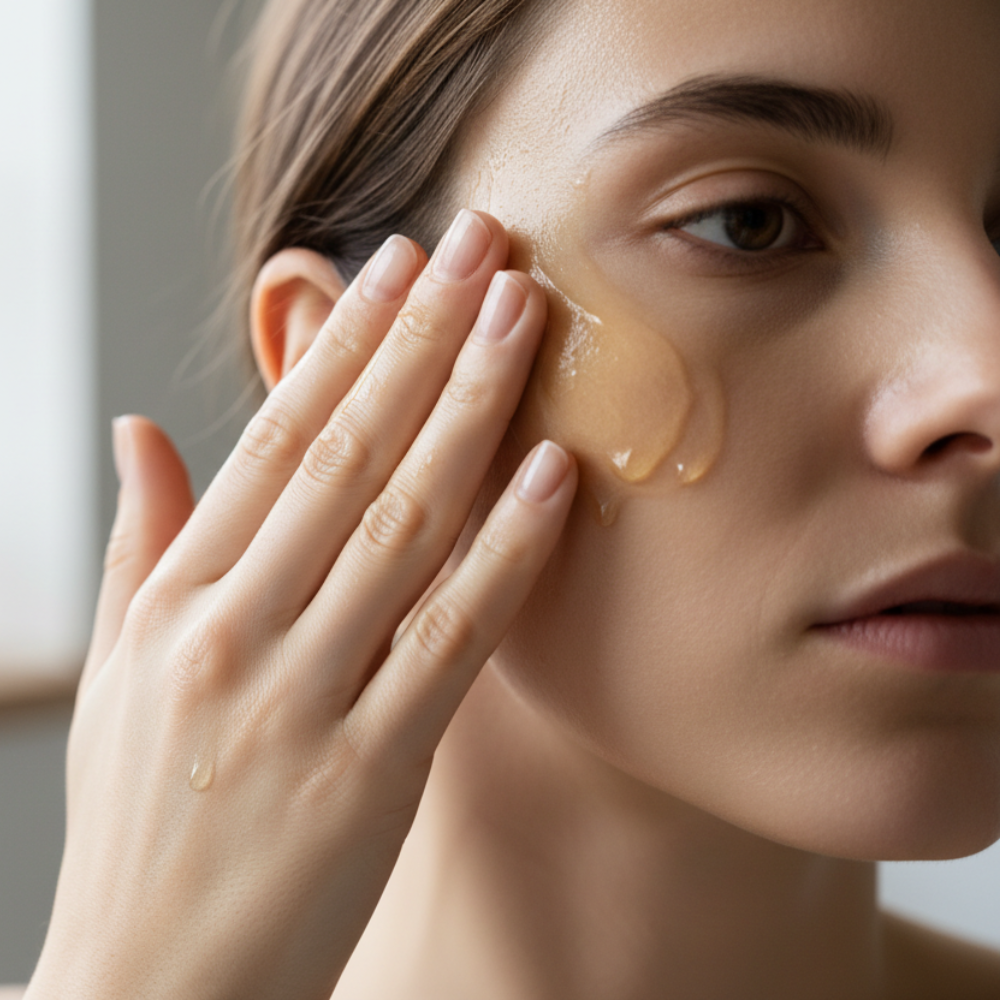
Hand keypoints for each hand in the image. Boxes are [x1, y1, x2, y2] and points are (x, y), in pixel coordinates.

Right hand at [26, 211, 575, 999]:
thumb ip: (138, 541)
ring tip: (525, 318)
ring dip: (472, 408)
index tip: (399, 264)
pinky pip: (452, 636)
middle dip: (423, 339)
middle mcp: (235, 630)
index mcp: (175, 598)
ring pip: (404, 522)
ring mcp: (303, 698)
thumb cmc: (142, 822)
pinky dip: (506, 550)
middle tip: (484, 246)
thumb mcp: (118, 673)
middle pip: (348, 453)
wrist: (153, 990)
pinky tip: (552, 473)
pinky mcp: (370, 770)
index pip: (272, 438)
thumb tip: (143, 427)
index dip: (343, 342)